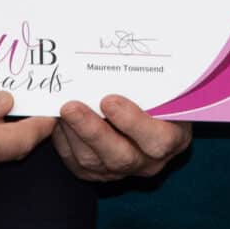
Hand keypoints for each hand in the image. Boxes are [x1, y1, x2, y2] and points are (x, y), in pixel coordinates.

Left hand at [49, 95, 189, 183]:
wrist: (147, 112)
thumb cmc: (160, 94)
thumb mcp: (167, 88)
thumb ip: (156, 81)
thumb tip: (133, 54)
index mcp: (174, 139)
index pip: (158, 140)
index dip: (133, 123)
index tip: (109, 101)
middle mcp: (149, 161)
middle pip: (120, 156)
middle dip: (92, 131)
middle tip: (71, 107)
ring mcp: (122, 171)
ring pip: (93, 162)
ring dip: (73, 134)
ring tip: (60, 109)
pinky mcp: (97, 174)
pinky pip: (76, 163)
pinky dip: (64, 141)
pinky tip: (55, 121)